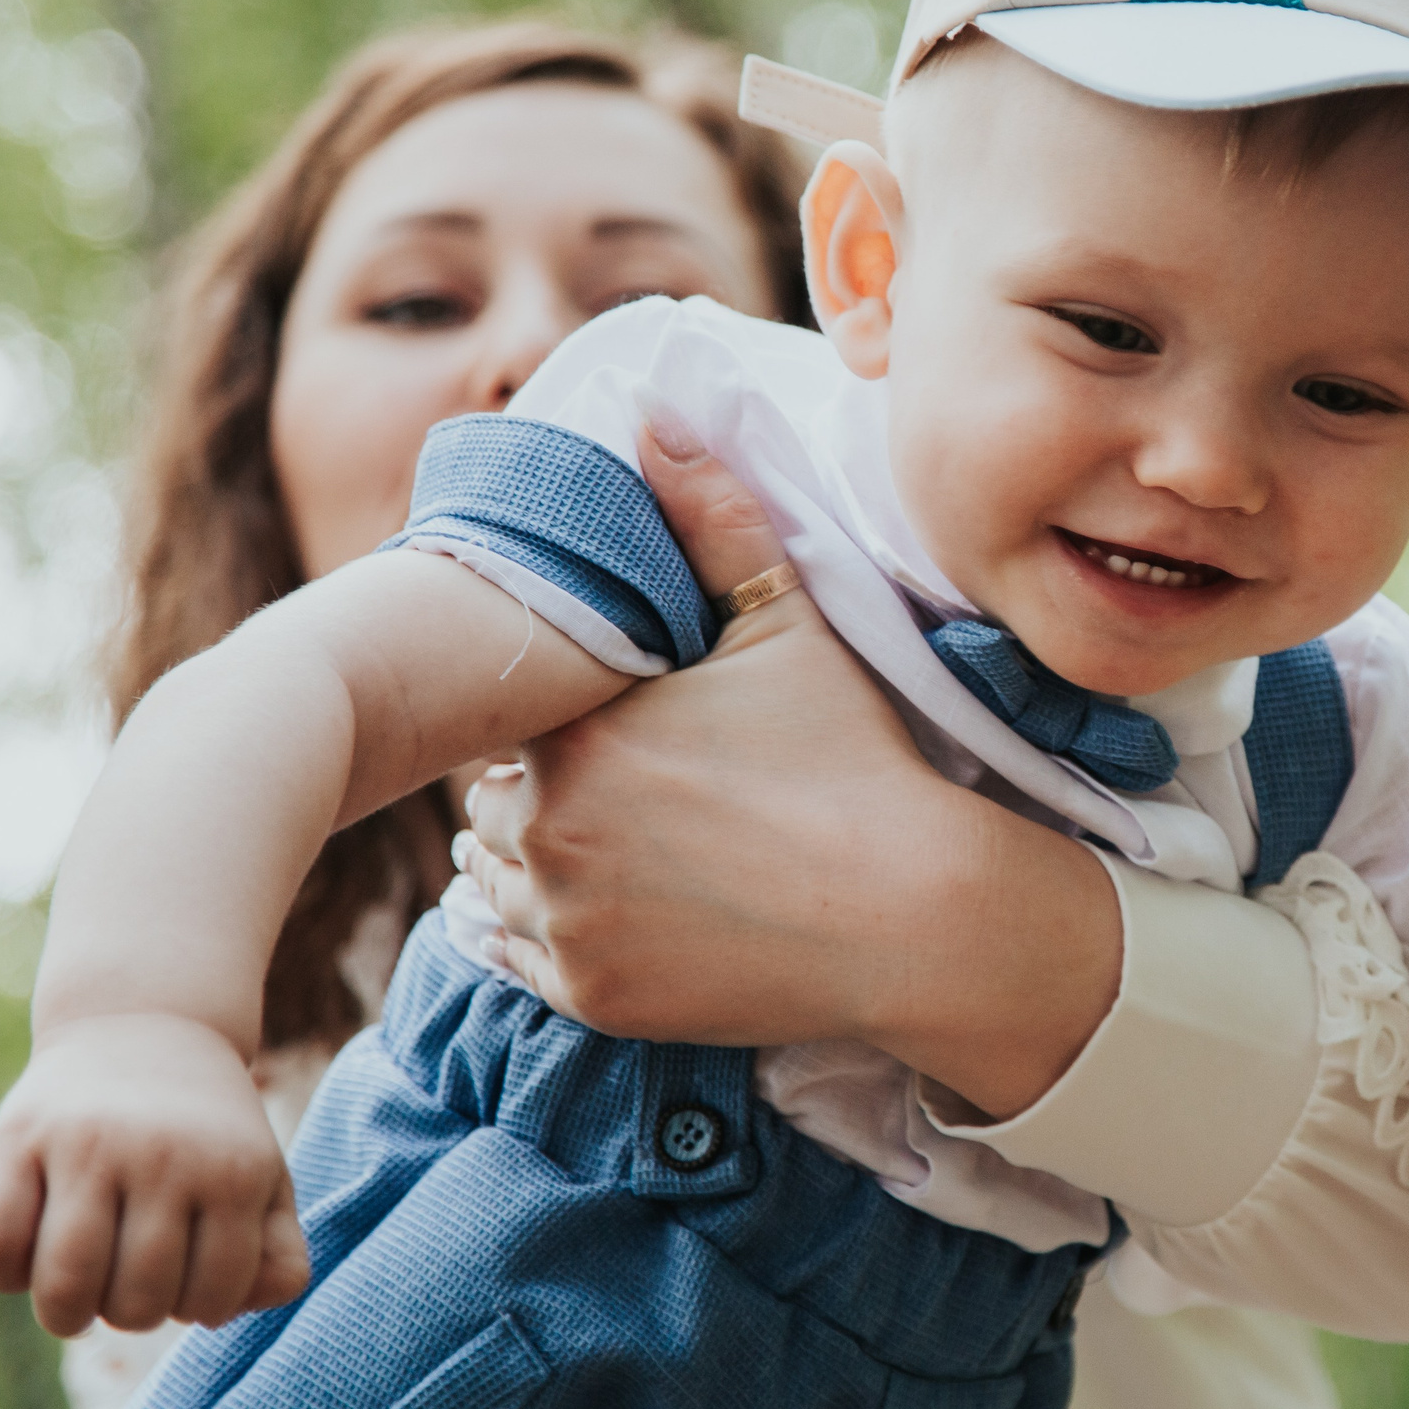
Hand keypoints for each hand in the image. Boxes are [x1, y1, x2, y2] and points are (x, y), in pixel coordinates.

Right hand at [0, 1013, 306, 1335]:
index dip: (199, 1310)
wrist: (148, 1025)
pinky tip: (32, 1255)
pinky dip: (6, 1274)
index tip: (191, 1283)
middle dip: (133, 1315)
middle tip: (132, 1286)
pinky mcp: (18, 1137)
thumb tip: (241, 1309)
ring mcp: (86, 1144)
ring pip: (66, 1282)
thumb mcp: (263, 1178)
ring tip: (78, 1296)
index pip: (211, 1299)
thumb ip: (277, 1253)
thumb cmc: (208, 1131)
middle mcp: (162, 1155)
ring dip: (68, 1314)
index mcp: (234, 1172)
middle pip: (136, 1300)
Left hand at [458, 416, 1120, 1112]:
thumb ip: (710, 512)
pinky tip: (618, 908)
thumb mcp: (784, 621)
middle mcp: (546, 829)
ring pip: (496, 878)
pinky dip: (550, 933)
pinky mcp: (593, 999)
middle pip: (493, 798)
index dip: (563, 714)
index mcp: (574, 729)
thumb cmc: (854, 757)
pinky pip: (521, 958)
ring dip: (536, 862)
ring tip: (629, 848)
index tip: (628, 723)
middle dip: (543, 789)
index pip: (509, 715)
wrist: (914, 910)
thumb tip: (655, 409)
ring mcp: (565, 923)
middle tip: (636, 790)